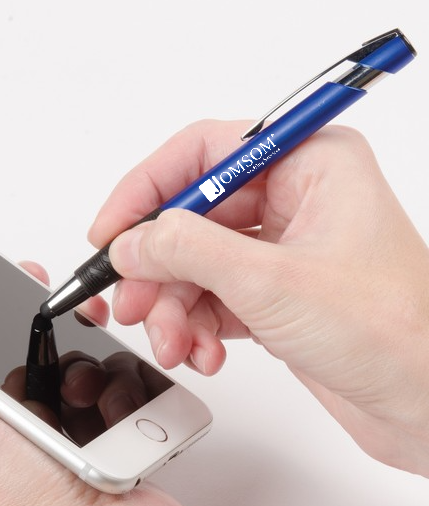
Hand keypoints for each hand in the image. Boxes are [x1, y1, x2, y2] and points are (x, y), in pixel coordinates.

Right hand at [89, 120, 428, 476]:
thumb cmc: (395, 335)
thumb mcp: (272, 283)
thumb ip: (189, 251)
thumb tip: (132, 241)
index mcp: (308, 163)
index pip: (201, 153)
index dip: (146, 189)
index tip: (110, 228)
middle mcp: (294, 197)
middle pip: (192, 215)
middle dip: (157, 265)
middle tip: (128, 299)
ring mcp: (281, 247)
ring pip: (196, 261)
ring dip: (172, 305)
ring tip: (171, 342)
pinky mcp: (273, 290)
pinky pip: (212, 295)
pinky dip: (196, 325)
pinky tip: (203, 352)